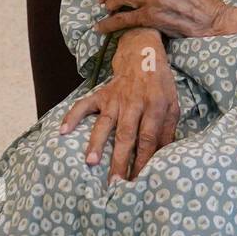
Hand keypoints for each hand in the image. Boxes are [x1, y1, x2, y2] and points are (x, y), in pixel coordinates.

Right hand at [58, 29, 178, 181]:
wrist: (143, 52)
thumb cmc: (160, 83)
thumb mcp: (173, 103)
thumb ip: (169, 130)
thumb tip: (165, 157)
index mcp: (155, 106)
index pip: (148, 137)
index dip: (143, 160)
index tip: (138, 180)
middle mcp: (134, 103)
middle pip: (126, 135)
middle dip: (120, 160)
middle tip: (116, 183)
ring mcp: (115, 98)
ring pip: (105, 123)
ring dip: (97, 143)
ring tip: (90, 163)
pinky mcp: (101, 93)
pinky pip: (85, 105)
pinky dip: (73, 116)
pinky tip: (63, 131)